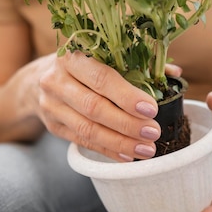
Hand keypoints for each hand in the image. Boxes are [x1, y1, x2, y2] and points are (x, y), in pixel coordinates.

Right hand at [38, 51, 160, 161]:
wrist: (37, 79)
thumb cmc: (82, 64)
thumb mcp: (102, 55)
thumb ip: (137, 63)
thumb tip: (173, 73)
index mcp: (72, 56)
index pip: (101, 78)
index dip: (127, 96)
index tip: (151, 109)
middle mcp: (56, 80)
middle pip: (94, 107)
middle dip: (127, 123)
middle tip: (153, 132)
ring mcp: (51, 105)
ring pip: (87, 128)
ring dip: (120, 142)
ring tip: (146, 149)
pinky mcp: (53, 126)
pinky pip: (82, 141)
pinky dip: (107, 150)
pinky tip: (128, 156)